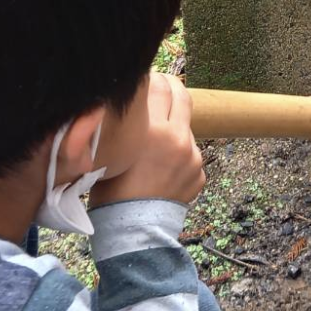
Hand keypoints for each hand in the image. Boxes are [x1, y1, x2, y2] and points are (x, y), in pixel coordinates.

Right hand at [90, 74, 204, 207]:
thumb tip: (122, 104)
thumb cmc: (112, 193)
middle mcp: (177, 139)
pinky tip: (161, 167)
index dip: (150, 77)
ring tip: (155, 137)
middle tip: (159, 88)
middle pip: (181, 94)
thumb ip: (123, 127)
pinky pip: (190, 151)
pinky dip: (178, 153)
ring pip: (186, 124)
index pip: (158, 84)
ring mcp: (192, 156)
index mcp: (152, 131)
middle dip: (170, 86)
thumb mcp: (111, 153)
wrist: (134, 232)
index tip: (143, 80)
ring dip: (173, 123)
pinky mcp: (200, 173)